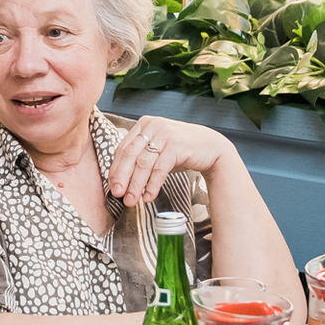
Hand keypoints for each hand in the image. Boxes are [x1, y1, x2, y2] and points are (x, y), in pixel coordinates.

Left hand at [106, 115, 232, 207]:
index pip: (123, 148)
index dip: (116, 168)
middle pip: (130, 155)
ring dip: (136, 185)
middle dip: (122, 177)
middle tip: (117, 194)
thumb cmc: (182, 151)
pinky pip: (159, 169)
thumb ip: (141, 157)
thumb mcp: (158, 149)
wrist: (212, 149)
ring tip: (131, 200)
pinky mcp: (177, 145)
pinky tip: (149, 196)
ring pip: (143, 163)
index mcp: (144, 124)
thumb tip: (120, 180)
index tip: (112, 185)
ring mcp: (165, 134)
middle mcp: (153, 126)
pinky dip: (152, 185)